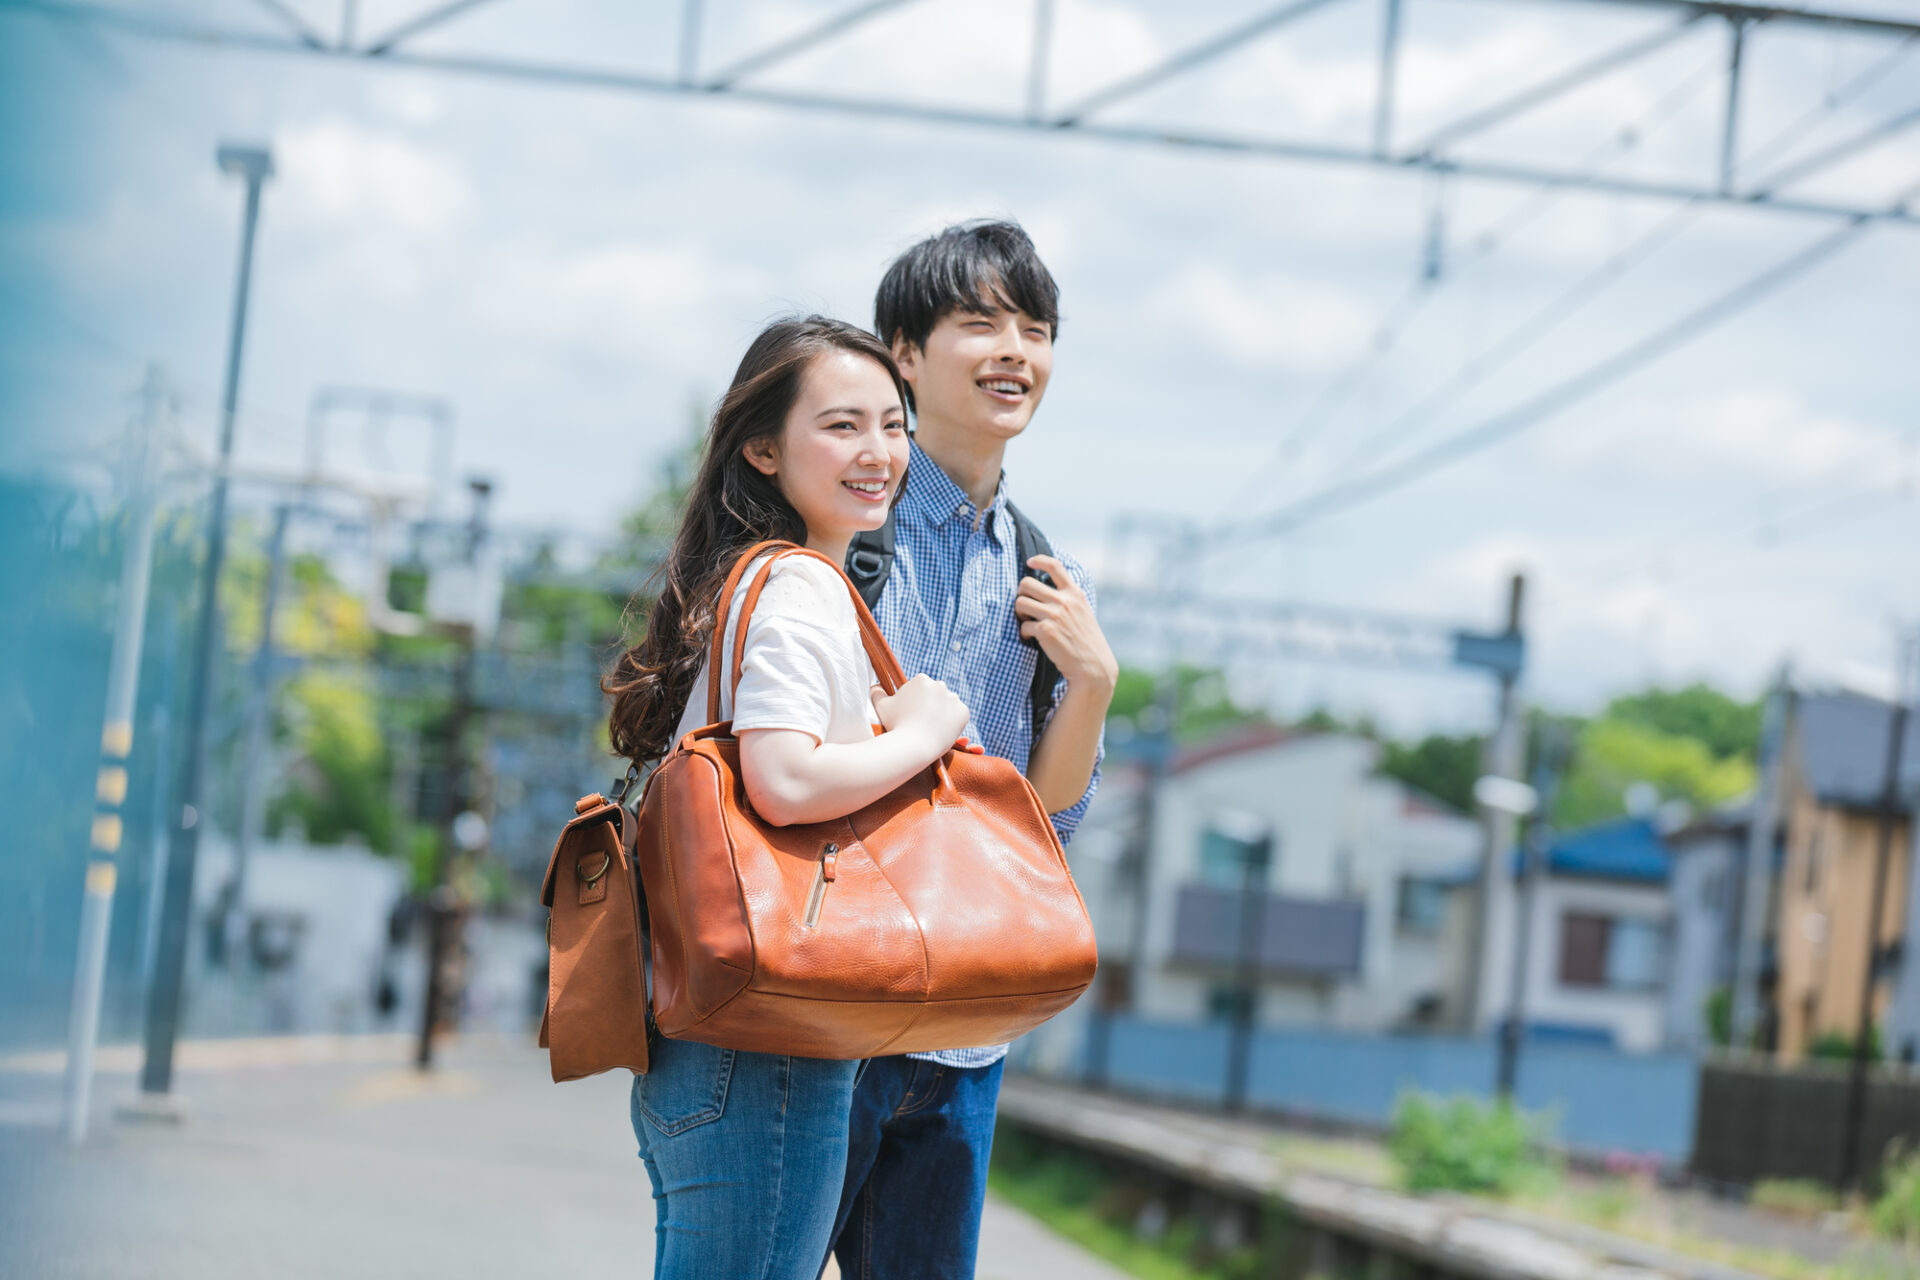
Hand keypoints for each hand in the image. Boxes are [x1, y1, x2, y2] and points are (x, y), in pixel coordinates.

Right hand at [870, 674, 969, 753]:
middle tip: (921, 722)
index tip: (911, 714)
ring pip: (948, 704)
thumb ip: (876, 691)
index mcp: (922, 679)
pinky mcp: (964, 712)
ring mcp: (954, 698)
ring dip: (942, 712)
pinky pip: (959, 715)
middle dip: (930, 705)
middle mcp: (940, 685)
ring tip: (931, 727)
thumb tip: (875, 685)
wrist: (912, 747)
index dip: (916, 701)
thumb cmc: (895, 726)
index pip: (922, 687)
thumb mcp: (880, 706)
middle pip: (936, 694)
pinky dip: (953, 722)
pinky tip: (942, 730)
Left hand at [1015, 555, 1118, 694]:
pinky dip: (1025, 633)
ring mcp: (1054, 614)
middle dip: (1021, 594)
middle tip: (1026, 607)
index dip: (1039, 560)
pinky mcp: (1045, 630)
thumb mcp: (1083, 614)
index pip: (1055, 566)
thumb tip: (1045, 592)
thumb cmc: (1086, 643)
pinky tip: (1033, 639)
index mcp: (1075, 594)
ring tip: (1028, 623)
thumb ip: (1068, 601)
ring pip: (1020, 602)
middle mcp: (1064, 600)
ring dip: (1020, 613)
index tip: (1029, 563)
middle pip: (1026, 583)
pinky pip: (1023, 625)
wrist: (1093, 667)